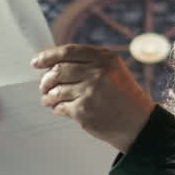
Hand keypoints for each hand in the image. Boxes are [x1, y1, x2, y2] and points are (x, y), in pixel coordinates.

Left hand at [33, 44, 154, 151]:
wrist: (138, 123)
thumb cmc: (123, 96)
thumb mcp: (113, 70)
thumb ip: (89, 62)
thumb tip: (53, 63)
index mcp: (104, 58)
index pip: (67, 52)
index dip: (48, 56)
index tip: (36, 62)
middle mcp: (97, 72)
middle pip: (58, 71)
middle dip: (46, 80)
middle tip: (44, 86)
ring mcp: (90, 92)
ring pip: (56, 90)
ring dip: (48, 96)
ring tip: (49, 99)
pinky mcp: (84, 111)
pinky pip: (60, 107)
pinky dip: (57, 108)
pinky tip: (60, 109)